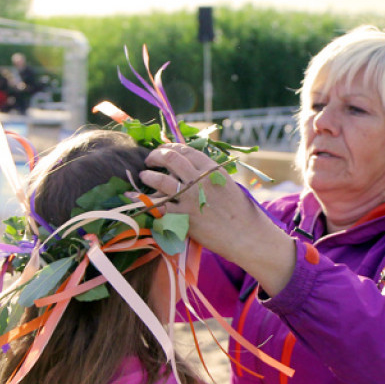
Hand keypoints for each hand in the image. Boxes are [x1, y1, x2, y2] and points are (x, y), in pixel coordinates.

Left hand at [140, 144, 295, 295]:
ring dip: (148, 176)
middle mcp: (200, 180)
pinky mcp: (184, 217)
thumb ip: (209, 175)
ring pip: (160, 180)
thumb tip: (189, 168)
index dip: (170, 148)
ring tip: (144, 176)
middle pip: (170, 159)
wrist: (247, 236)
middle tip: (149, 160)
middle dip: (156, 156)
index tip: (163, 150)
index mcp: (212, 170)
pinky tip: (137, 199)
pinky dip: (145, 202)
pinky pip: (158, 206)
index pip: (185, 150)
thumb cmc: (241, 213)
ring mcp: (190, 198)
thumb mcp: (228, 185)